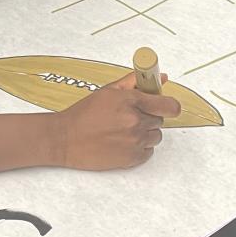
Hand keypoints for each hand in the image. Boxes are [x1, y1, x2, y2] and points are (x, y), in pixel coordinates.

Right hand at [53, 73, 180, 169]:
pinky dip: (140, 148)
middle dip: (148, 118)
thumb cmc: (84, 114)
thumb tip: (160, 77)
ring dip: (145, 133)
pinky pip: (148, 152)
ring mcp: (134, 142)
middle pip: (160, 120)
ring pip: (155, 137)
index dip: (170, 105)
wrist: (65, 138)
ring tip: (124, 131)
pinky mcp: (131, 159)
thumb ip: (135, 82)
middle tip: (129, 117)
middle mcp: (135, 122)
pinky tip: (123, 142)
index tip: (168, 106)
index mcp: (131, 102)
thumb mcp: (108, 91)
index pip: (168, 105)